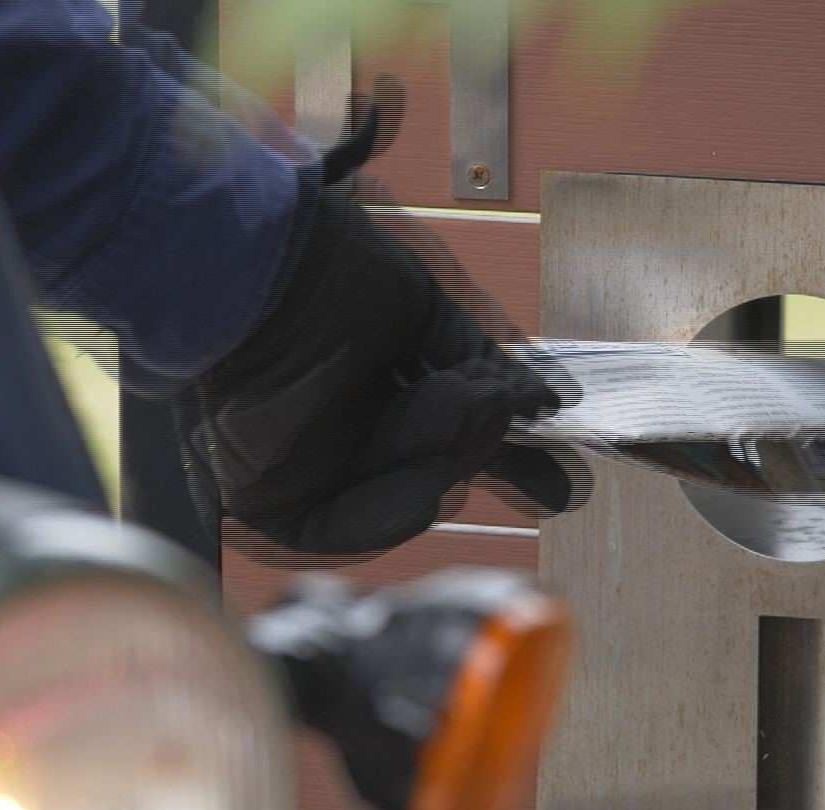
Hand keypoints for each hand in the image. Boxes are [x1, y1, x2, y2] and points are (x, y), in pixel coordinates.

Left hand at [183, 91, 588, 560]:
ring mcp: (304, 467)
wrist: (270, 263)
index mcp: (377, 388)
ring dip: (433, 468)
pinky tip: (425, 484)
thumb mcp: (429, 316)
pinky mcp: (265, 494)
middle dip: (468, 454)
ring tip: (454, 411)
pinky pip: (331, 531)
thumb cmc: (336, 268)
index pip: (445, 441)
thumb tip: (547, 407)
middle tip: (496, 419)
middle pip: (424, 476)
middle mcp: (341, 433)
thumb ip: (483, 367)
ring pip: (390, 502)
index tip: (559, 487)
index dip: (503, 463)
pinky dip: (384, 514)